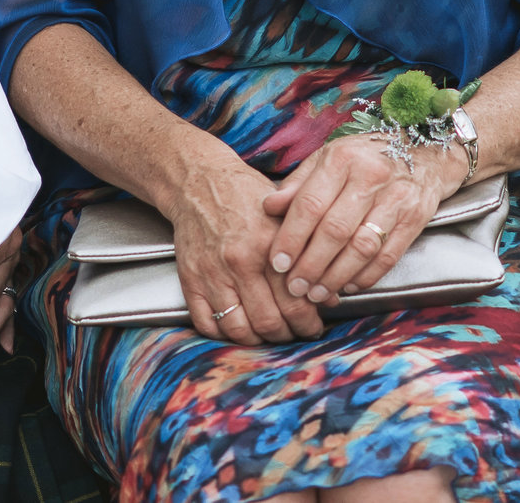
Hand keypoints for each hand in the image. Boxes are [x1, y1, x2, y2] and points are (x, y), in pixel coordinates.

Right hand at [164, 150, 324, 345]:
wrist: (198, 181)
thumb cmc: (244, 194)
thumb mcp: (284, 215)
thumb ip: (307, 253)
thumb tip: (329, 292)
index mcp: (267, 245)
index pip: (294, 301)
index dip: (308, 322)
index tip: (313, 326)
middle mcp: (239, 262)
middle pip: (268, 322)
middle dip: (286, 335)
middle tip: (294, 333)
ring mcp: (212, 273)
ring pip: (238, 329)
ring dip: (257, 340)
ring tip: (268, 333)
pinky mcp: (191, 279)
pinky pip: (206, 323)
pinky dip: (223, 334)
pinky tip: (238, 327)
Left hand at [262, 134, 457, 308]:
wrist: (425, 152)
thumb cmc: (365, 157)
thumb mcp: (328, 158)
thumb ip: (299, 184)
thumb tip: (268, 207)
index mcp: (341, 158)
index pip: (310, 204)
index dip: (291, 238)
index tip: (278, 264)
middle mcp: (370, 175)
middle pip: (335, 230)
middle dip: (311, 265)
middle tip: (295, 288)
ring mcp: (397, 197)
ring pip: (362, 247)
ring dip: (336, 276)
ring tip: (318, 293)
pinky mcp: (416, 217)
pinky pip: (388, 255)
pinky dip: (366, 276)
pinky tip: (348, 286)